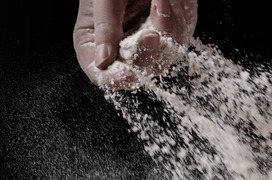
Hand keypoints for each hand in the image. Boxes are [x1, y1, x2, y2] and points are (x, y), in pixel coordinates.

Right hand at [73, 0, 196, 87]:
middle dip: (147, 53)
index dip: (115, 79)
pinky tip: (164, 2)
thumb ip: (105, 27)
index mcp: (94, 42)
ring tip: (159, 2)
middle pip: (138, 71)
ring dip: (165, 31)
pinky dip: (175, 22)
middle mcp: (121, 48)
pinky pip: (177, 40)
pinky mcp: (170, 35)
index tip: (128, 72)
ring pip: (163, 57)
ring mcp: (148, 43)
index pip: (103, 74)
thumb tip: (102, 61)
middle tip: (150, 34)